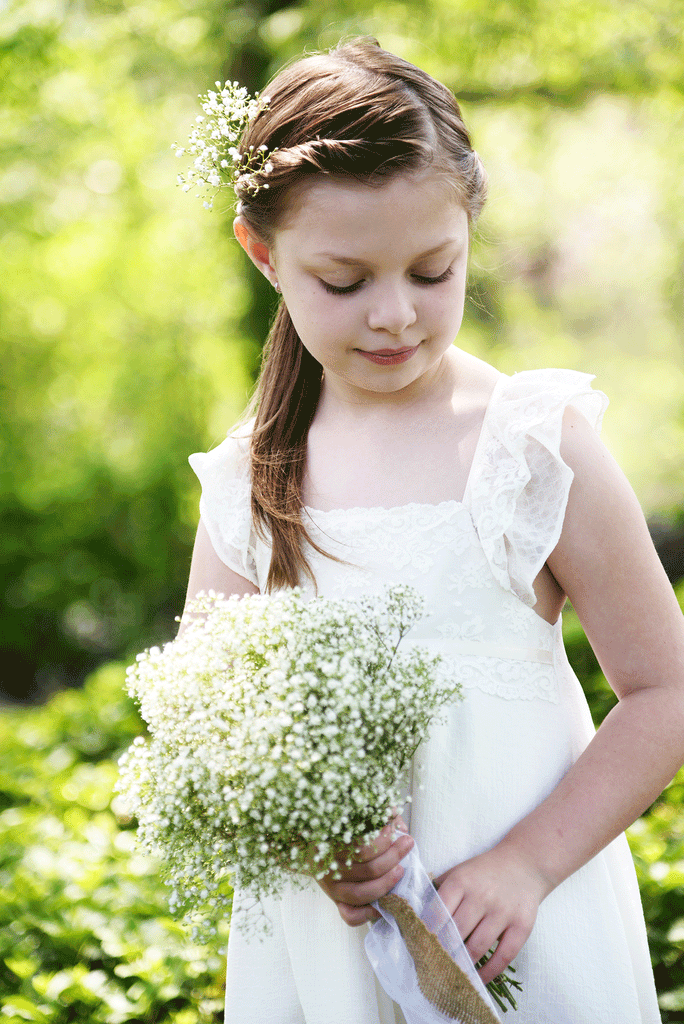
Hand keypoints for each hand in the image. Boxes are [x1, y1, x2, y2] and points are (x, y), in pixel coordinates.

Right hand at [316, 814, 413, 926]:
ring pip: (361, 893)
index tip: (393, 827)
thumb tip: (393, 813)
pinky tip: (382, 904)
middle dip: (393, 856)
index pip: (363, 847)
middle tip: (407, 842)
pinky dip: (367, 914)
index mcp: (330, 844)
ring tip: (401, 869)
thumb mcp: (350, 817)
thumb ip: (371, 813)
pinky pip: (350, 915)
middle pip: (368, 868)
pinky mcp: (336, 901)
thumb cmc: (336, 829)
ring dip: (387, 883)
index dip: (383, 839)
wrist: (307, 850)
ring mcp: (332, 887)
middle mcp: (329, 868)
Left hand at [433, 842, 552, 984]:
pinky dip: (489, 972)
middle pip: (456, 932)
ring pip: (477, 947)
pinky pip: (504, 956)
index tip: (420, 948)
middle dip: (443, 952)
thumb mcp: (458, 871)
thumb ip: (438, 890)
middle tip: (433, 967)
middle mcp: (481, 896)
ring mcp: (503, 912)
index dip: (427, 933)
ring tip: (452, 975)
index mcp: (461, 881)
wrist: (523, 863)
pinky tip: (478, 978)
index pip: (438, 912)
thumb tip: (415, 915)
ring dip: (463, 965)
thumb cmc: (483, 872)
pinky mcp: (522, 926)